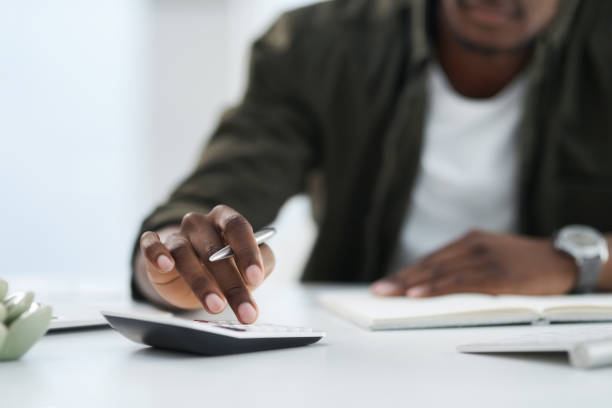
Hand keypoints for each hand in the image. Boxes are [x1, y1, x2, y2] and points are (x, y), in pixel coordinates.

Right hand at [138, 205, 274, 322]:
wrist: (191, 278)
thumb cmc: (227, 267)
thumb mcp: (249, 266)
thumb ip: (263, 263)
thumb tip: (260, 270)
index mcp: (226, 219)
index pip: (238, 228)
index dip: (247, 252)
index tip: (255, 278)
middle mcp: (200, 223)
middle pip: (214, 249)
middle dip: (231, 283)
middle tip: (244, 311)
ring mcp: (176, 235)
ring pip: (184, 253)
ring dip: (201, 282)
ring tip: (216, 306)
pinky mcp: (155, 248)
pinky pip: (151, 245)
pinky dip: (156, 253)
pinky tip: (166, 265)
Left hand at [371, 230, 577, 297]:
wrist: (563, 259)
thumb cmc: (525, 262)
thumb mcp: (493, 256)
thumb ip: (467, 265)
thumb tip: (436, 285)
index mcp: (469, 240)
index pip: (431, 258)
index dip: (406, 272)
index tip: (386, 283)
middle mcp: (472, 245)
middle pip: (429, 264)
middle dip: (401, 279)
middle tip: (377, 290)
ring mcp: (483, 258)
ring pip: (439, 272)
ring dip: (411, 284)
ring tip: (389, 294)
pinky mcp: (495, 273)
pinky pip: (459, 282)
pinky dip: (436, 288)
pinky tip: (418, 294)